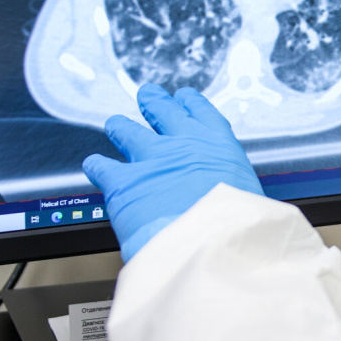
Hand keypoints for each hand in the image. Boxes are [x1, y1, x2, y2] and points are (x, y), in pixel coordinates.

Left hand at [83, 83, 262, 261]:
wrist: (206, 244)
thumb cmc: (233, 226)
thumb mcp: (247, 197)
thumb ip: (231, 187)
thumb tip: (232, 199)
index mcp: (218, 146)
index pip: (202, 113)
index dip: (190, 103)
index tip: (184, 98)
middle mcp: (182, 144)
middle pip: (162, 112)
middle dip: (154, 102)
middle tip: (148, 96)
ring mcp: (149, 158)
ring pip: (127, 131)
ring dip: (120, 126)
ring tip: (116, 124)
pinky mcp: (122, 182)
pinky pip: (102, 167)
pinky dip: (97, 165)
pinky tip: (94, 164)